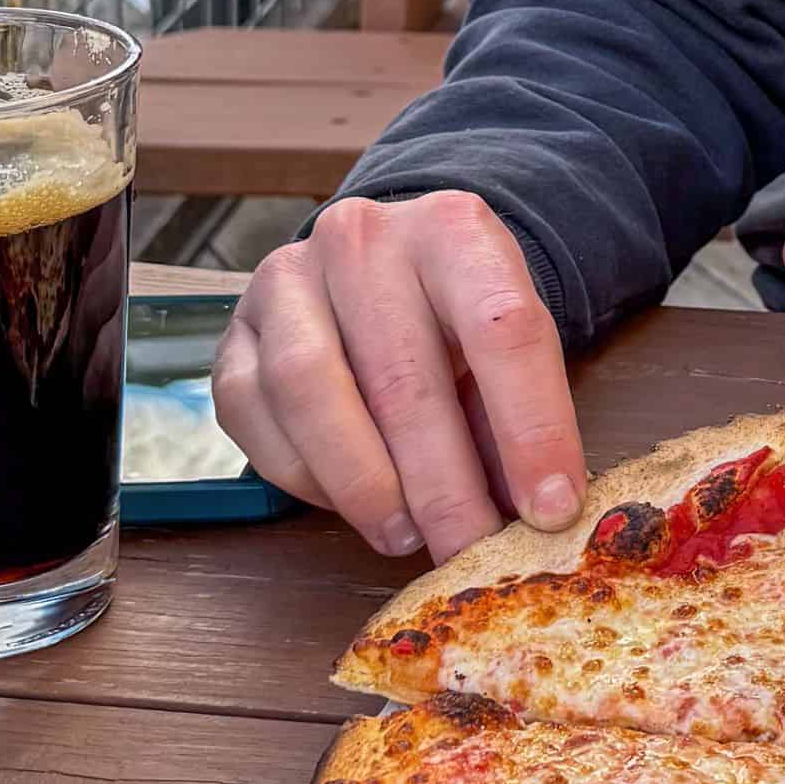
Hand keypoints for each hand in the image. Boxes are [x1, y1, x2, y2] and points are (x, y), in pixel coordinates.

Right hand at [212, 191, 586, 561]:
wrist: (383, 268)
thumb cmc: (455, 320)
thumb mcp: (505, 350)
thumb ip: (518, 420)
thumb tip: (538, 516)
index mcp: (454, 231)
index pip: (503, 331)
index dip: (531, 430)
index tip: (551, 510)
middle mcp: (363, 240)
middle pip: (403, 378)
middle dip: (443, 487)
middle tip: (471, 552)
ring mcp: (287, 280)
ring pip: (311, 391)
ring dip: (364, 485)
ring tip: (406, 536)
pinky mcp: (234, 331)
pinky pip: (256, 414)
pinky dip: (305, 476)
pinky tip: (350, 505)